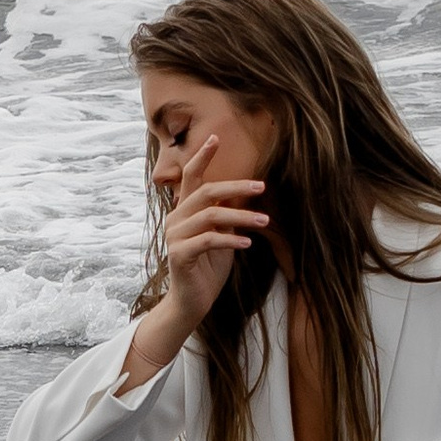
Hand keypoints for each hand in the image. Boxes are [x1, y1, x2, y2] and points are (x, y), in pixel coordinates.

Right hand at [119, 127, 268, 388]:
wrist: (191, 303)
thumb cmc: (208, 268)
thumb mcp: (222, 237)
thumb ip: (227, 216)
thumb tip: (246, 196)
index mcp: (184, 211)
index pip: (191, 178)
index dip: (202, 157)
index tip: (216, 137)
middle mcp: (176, 219)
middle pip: (206, 192)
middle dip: (235, 186)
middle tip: (261, 185)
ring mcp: (175, 237)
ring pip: (209, 215)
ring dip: (240, 216)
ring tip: (265, 220)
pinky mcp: (179, 255)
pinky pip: (208, 240)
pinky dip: (230, 239)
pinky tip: (248, 243)